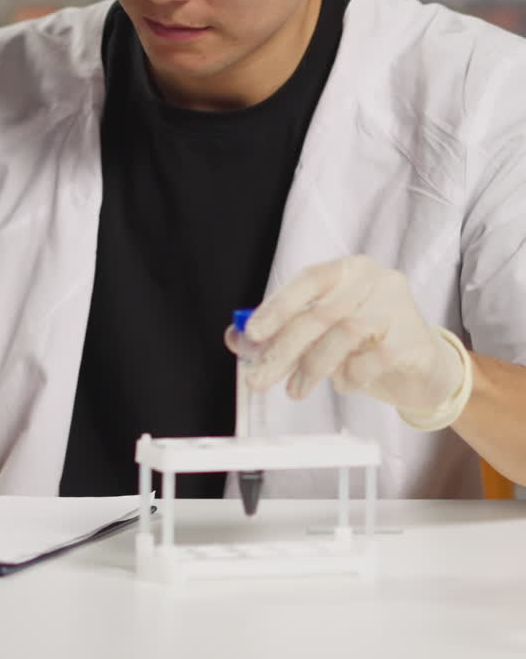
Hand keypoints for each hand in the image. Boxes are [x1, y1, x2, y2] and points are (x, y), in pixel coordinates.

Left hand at [225, 256, 464, 413]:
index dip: (276, 306)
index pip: (307, 280)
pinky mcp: (412, 337)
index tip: (252, 334)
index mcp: (347, 269)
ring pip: (343, 334)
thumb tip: (235, 337)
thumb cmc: (368, 344)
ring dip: (313, 368)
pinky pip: (369, 360)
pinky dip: (349, 377)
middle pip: (320, 312)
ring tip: (297, 389)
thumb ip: (283, 330)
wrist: (424, 367)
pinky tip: (345, 383)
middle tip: (260, 378)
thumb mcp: (323, 333)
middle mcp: (374, 278)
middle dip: (284, 349)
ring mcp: (396, 305)